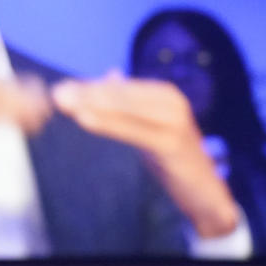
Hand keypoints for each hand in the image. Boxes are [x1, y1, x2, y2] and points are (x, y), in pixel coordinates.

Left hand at [52, 71, 239, 236]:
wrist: (208, 192)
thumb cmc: (174, 156)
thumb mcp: (150, 124)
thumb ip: (128, 101)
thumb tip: (109, 73)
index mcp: (164, 94)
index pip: (120, 87)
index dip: (90, 86)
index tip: (61, 87)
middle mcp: (172, 102)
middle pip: (121, 94)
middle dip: (88, 93)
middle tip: (57, 93)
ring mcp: (176, 122)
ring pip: (127, 109)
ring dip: (94, 104)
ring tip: (66, 103)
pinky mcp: (174, 145)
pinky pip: (136, 132)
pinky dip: (110, 123)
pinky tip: (85, 119)